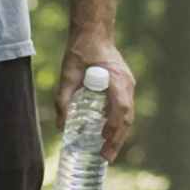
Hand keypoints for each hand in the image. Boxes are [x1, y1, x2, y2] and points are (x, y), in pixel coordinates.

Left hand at [57, 42, 134, 161]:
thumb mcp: (68, 75)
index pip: (121, 107)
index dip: (114, 126)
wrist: (93, 32)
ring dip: (118, 133)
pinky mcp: (124, 85)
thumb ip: (64, 100)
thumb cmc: (81, 51)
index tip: (104, 141)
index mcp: (116, 79)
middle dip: (117, 139)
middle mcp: (126, 83)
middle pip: (127, 117)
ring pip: (127, 114)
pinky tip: (104, 133)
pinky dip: (116, 122)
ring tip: (106, 151)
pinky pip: (124, 107)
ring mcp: (128, 84)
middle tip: (105, 157)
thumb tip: (61, 127)